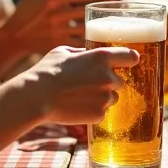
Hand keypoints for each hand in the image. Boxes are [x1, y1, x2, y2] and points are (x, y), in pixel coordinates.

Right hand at [7, 0, 111, 53]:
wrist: (13, 36)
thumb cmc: (26, 10)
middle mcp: (54, 14)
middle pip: (84, 9)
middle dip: (102, 6)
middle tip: (116, 5)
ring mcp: (56, 30)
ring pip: (84, 27)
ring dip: (100, 24)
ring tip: (113, 20)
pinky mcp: (57, 44)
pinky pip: (79, 42)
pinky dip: (92, 39)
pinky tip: (102, 37)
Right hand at [12, 46, 138, 124]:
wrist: (37, 97)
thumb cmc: (47, 71)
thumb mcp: (64, 52)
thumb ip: (83, 53)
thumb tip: (90, 54)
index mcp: (101, 58)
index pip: (131, 56)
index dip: (131, 59)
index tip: (131, 61)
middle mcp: (108, 77)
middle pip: (120, 81)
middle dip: (108, 83)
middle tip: (89, 83)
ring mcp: (105, 98)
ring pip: (112, 98)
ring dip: (102, 97)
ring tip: (80, 96)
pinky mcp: (99, 114)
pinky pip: (102, 112)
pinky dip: (93, 110)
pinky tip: (77, 106)